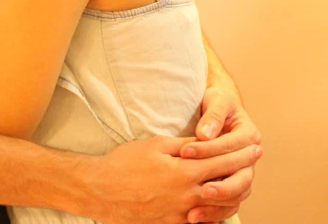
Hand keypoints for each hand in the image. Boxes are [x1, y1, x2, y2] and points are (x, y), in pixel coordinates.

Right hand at [87, 133, 259, 223]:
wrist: (102, 190)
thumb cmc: (126, 162)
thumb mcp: (157, 145)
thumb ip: (185, 145)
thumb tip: (205, 141)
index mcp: (184, 172)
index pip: (222, 161)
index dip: (241, 153)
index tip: (254, 146)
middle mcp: (187, 196)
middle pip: (226, 185)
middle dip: (243, 170)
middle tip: (254, 159)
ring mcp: (181, 215)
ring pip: (218, 207)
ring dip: (234, 193)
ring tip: (242, 180)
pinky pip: (201, 222)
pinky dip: (214, 211)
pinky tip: (219, 203)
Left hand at [180, 87, 261, 223]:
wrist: (219, 110)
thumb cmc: (217, 103)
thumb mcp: (216, 100)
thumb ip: (213, 115)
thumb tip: (205, 134)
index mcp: (249, 135)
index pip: (229, 146)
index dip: (208, 149)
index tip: (185, 152)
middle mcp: (250, 158)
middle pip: (242, 178)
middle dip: (223, 186)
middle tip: (203, 191)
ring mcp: (243, 173)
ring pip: (237, 196)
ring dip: (218, 205)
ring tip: (196, 212)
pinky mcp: (232, 185)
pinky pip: (229, 204)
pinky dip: (216, 213)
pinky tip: (198, 218)